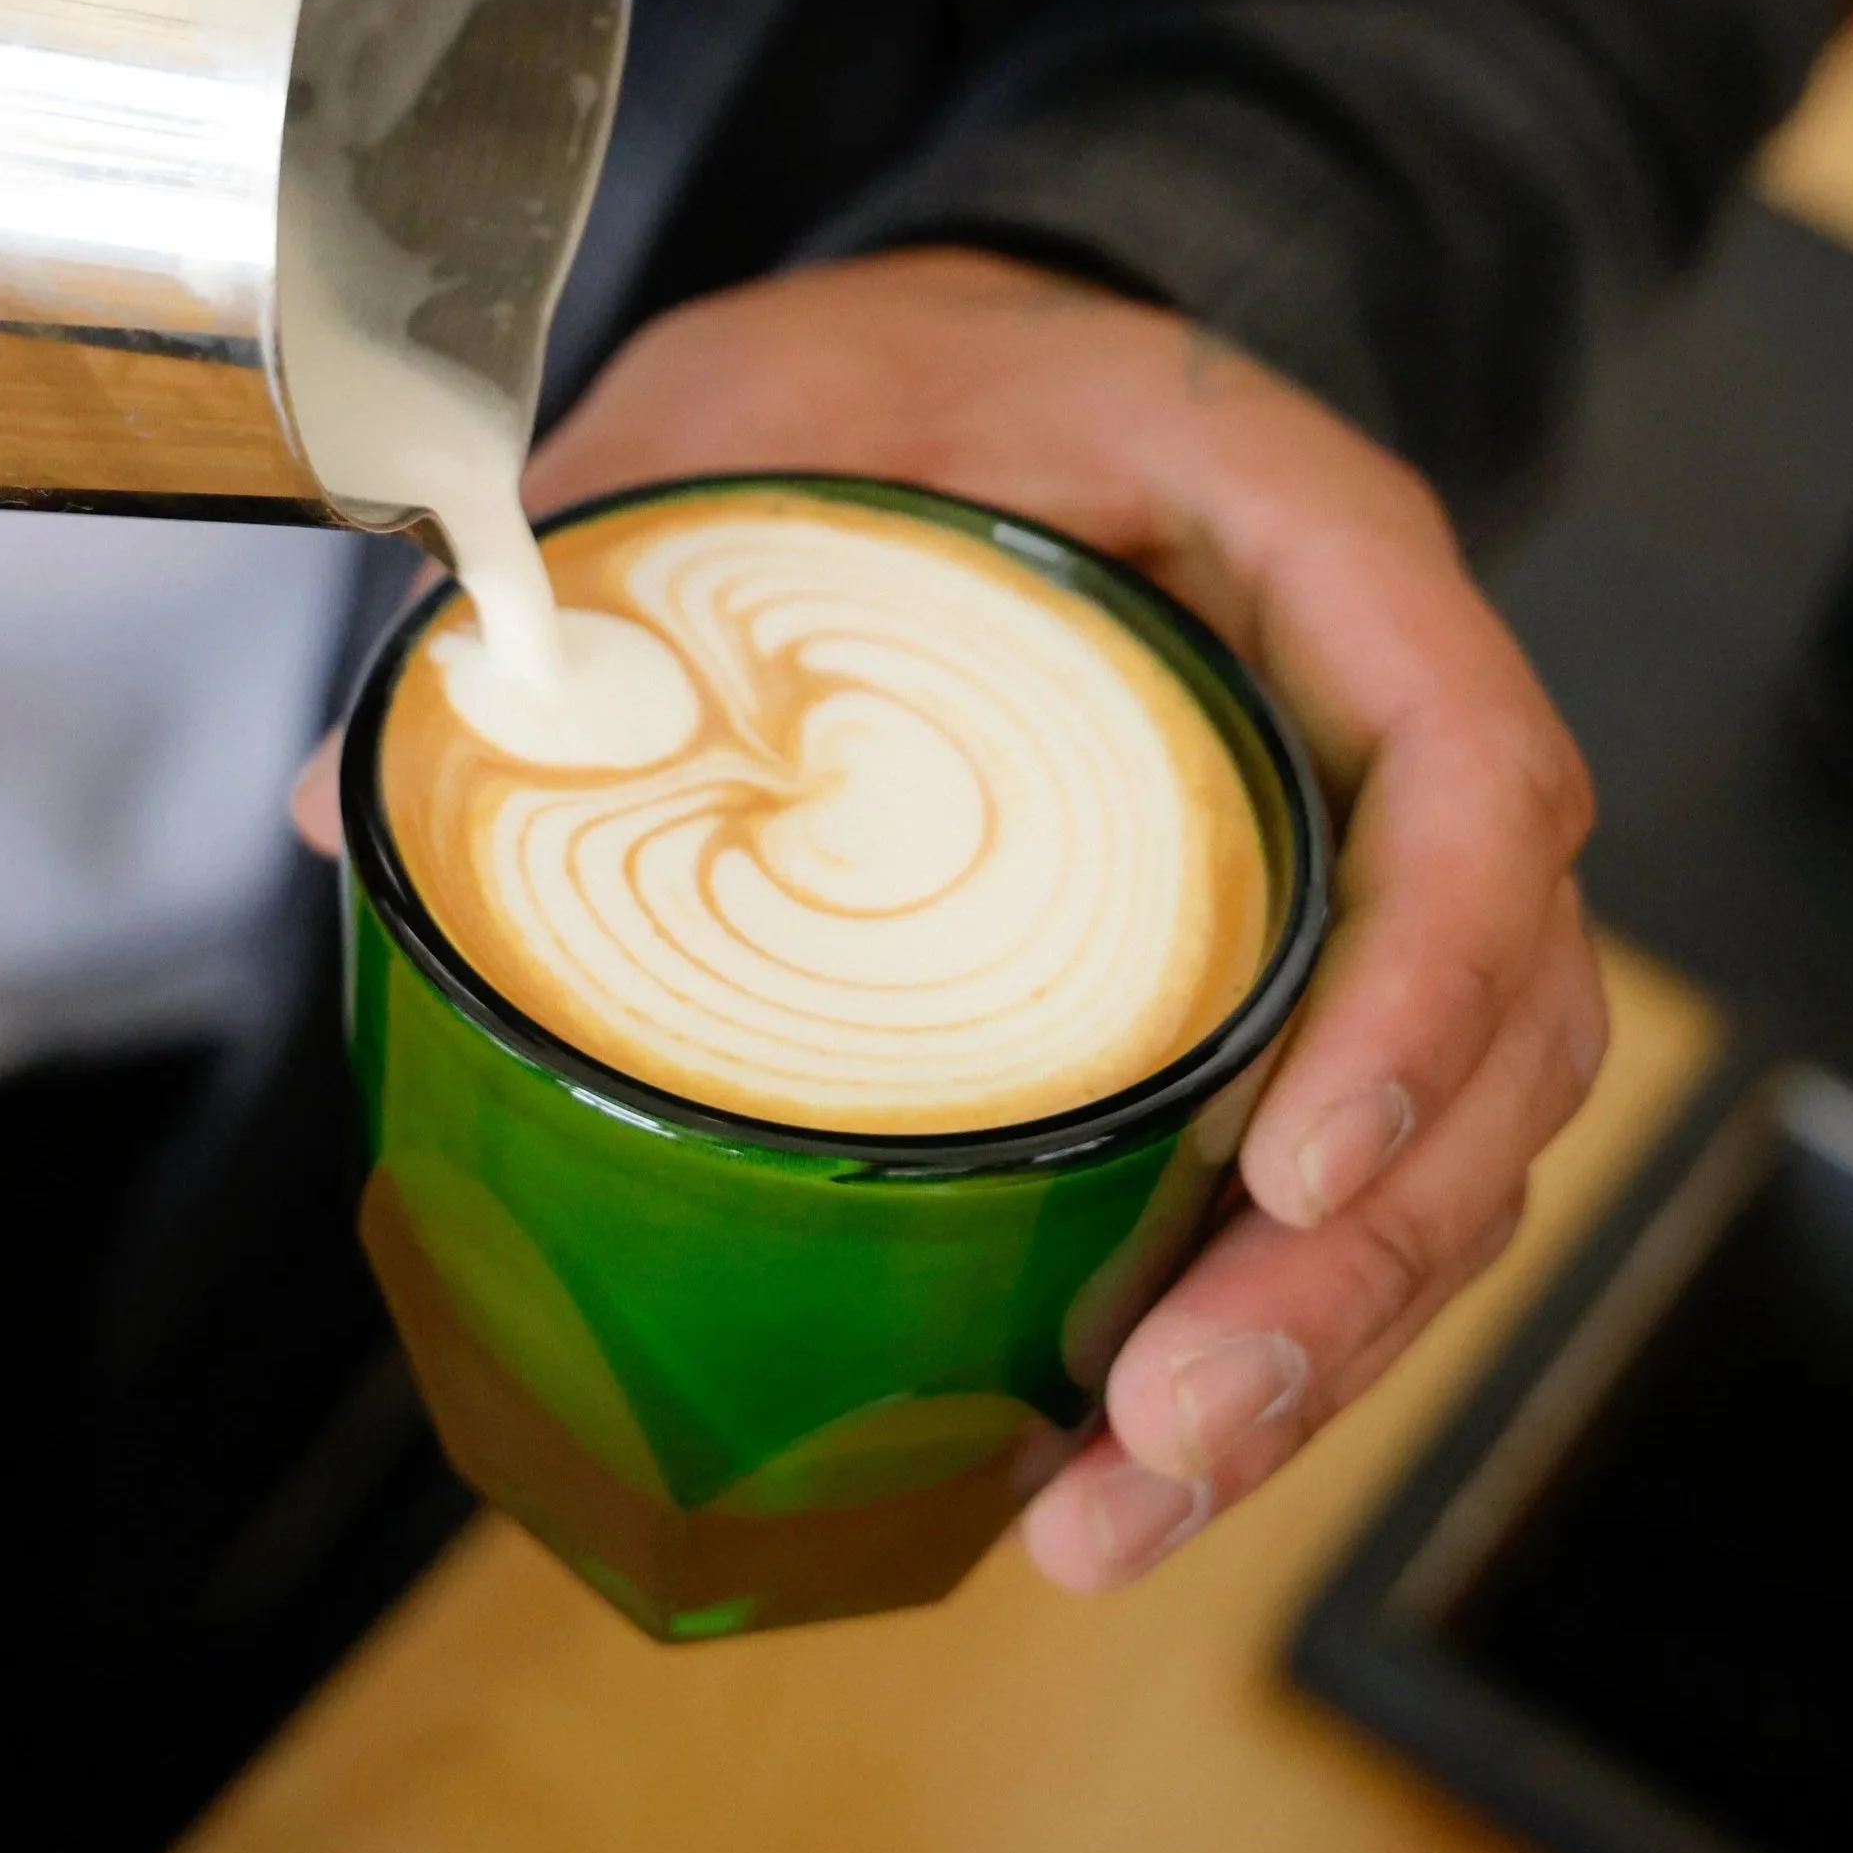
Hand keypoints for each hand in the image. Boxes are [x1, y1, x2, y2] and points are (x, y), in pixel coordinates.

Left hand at [506, 248, 1605, 1590]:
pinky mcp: (1296, 955)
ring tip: (1123, 1506)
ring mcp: (1362, 851)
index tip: (1291, 1162)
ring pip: (1452, 1133)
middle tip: (1168, 1424)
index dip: (1419, 990)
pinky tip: (1114, 1452)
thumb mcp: (757, 408)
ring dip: (1320, 1344)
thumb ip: (594, 557)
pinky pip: (1356, 1155)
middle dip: (1356, 1257)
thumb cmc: (919, 359)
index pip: (1478, 776)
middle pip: (1500, 1022)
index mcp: (1315, 549)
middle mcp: (1384, 713)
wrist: (1002, 345)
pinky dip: (1263, 1312)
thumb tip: (352, 803)